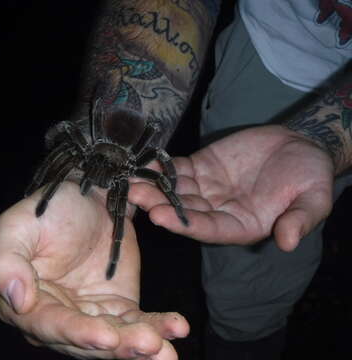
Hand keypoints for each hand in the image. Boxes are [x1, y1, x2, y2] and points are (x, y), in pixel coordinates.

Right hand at [0, 181, 188, 358]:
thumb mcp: (17, 226)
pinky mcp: (119, 308)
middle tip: (149, 344)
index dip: (77, 333)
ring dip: (142, 343)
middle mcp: (58, 319)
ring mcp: (91, 316)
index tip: (105, 336)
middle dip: (119, 346)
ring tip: (166, 347)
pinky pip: (139, 323)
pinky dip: (158, 327)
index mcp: (26, 304)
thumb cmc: (47, 209)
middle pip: (88, 340)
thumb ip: (4, 262)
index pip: (50, 325)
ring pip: (117, 338)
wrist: (86, 194)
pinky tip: (177, 328)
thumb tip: (17, 301)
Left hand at [129, 125, 334, 250]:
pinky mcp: (200, 167)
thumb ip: (299, 220)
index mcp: (240, 226)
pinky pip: (176, 169)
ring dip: (151, 187)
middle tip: (133, 197)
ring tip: (129, 180)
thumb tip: (288, 243)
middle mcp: (217, 212)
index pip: (207, 229)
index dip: (183, 224)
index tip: (159, 217)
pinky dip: (159, 167)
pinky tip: (141, 164)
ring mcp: (206, 189)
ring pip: (174, 191)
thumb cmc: (310, 176)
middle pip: (182, 211)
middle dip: (157, 204)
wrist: (300, 145)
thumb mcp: (313, 199)